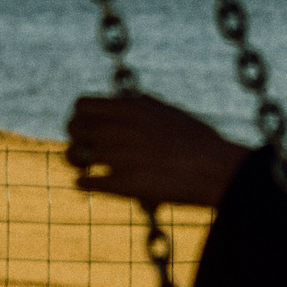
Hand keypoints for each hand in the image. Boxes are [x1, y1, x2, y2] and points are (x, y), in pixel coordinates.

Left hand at [66, 93, 250, 206]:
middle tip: (88, 147)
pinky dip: (85, 183)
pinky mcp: (119, 185)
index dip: (81, 116)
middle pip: (72, 128)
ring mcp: (116, 158)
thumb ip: (140, 106)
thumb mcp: (167, 112)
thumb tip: (124, 101)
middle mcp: (117, 129)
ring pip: (73, 155)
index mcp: (128, 108)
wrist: (213, 169)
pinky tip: (90, 183)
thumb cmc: (197, 141)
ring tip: (87, 166)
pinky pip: (84, 182)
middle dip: (78, 137)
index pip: (81, 105)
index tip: (90, 125)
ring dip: (78, 161)